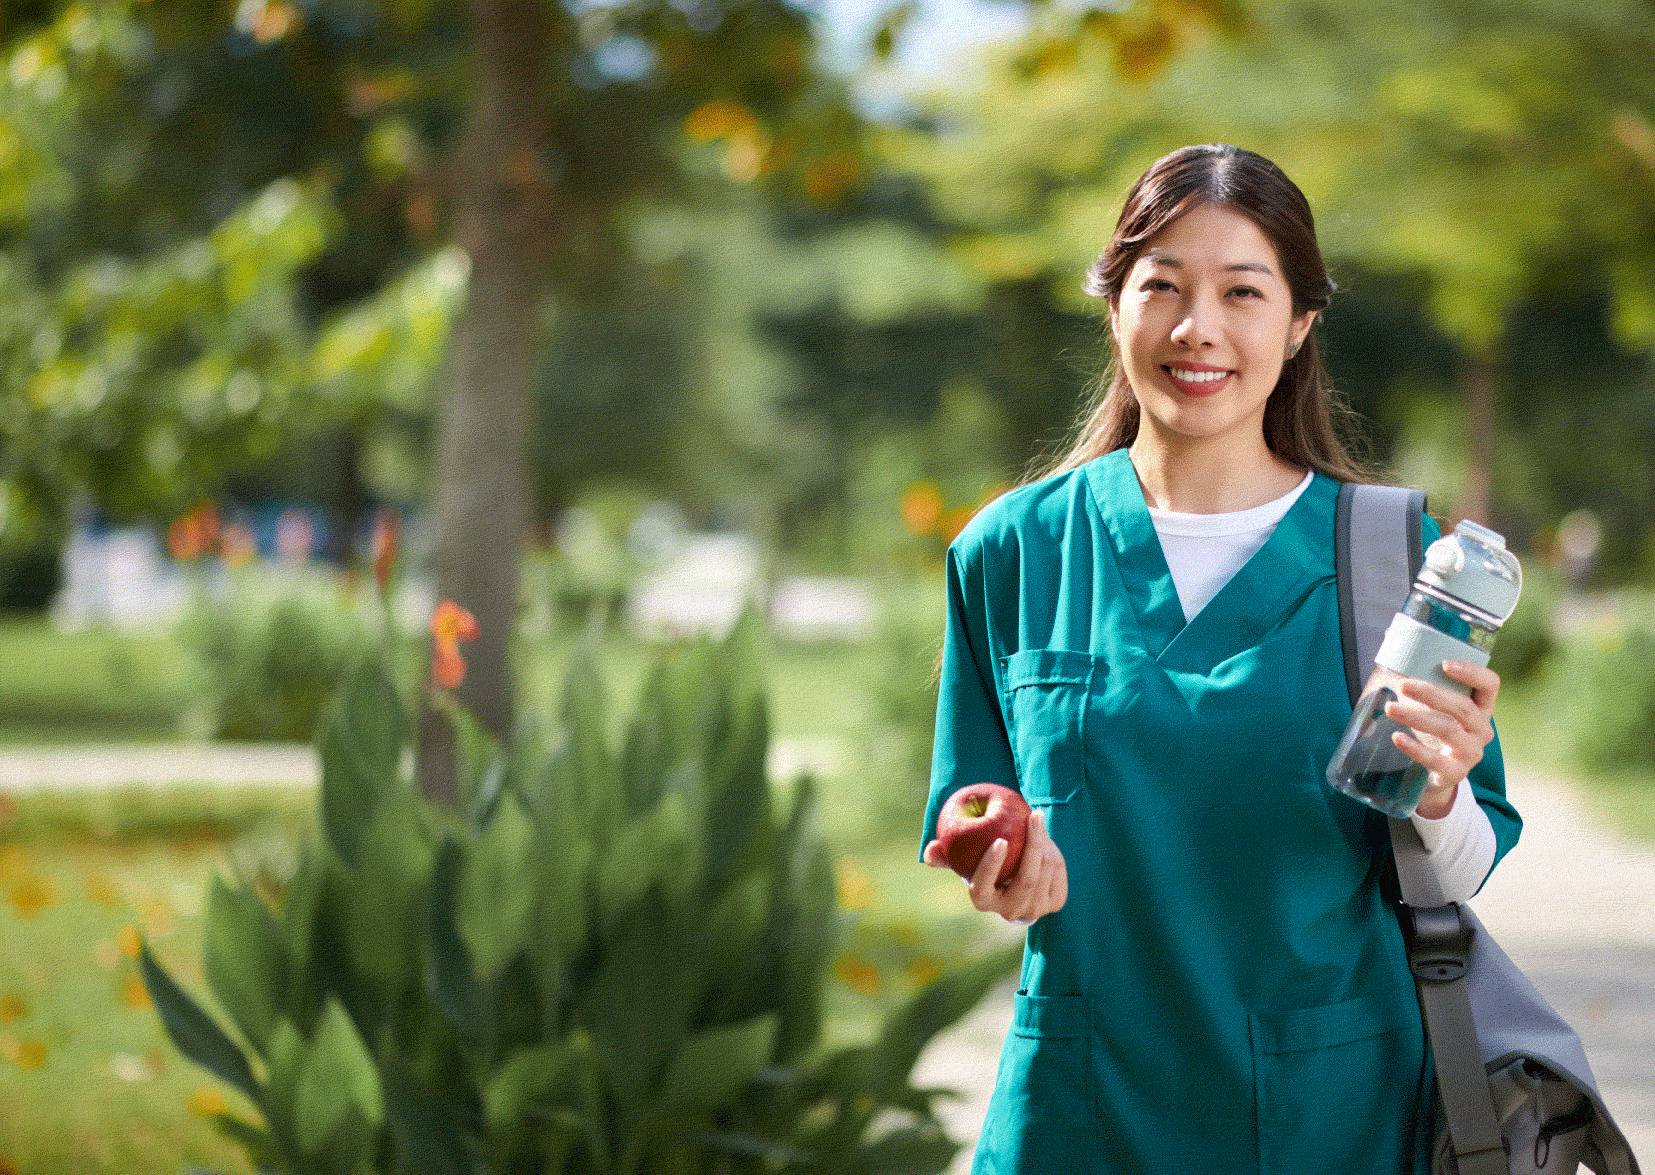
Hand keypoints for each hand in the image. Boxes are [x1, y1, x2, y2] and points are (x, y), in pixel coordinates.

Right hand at [924, 808, 1067, 923]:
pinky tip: (1045, 836)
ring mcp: (1034, 909)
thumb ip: (945, 854)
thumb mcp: (963, 859)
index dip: (991, 865)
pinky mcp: (1055, 902)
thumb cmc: (983, 863)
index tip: (999, 840)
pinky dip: (1053, 850)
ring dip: (1043, 842)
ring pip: (1045, 871)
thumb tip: (929, 851)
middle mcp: (1010, 911)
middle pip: (1026, 880)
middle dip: (1032, 846)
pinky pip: (1058, 871)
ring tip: (1036, 820)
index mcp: (983, 901)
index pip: (984, 886)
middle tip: (1032, 816)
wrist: (1015, 881)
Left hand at [1385, 659, 1500, 818]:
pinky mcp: (1455, 772)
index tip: (1445, 663)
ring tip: (1391, 708)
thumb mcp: (1432, 704)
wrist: (1433, 774)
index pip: (1490, 685)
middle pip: (1464, 708)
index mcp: (1481, 707)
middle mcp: (1481, 729)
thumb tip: (1389, 634)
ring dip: (1417, 717)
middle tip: (1404, 685)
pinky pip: (1436, 760)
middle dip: (1433, 694)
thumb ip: (1418, 673)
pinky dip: (1415, 748)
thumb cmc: (1433, 730)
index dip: (1472, 673)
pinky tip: (1397, 737)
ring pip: (1448, 730)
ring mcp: (1471, 752)